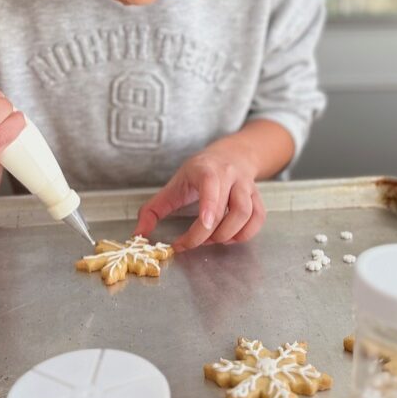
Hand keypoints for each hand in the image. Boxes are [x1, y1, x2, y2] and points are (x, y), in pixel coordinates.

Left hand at [134, 146, 266, 251]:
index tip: (202, 226)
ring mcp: (247, 186)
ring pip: (247, 213)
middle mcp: (231, 176)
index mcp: (207, 169)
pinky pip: (258, 219)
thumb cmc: (199, 172)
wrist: (232, 155)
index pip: (211, 185)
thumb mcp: (173, 185)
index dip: (210, 207)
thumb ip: (153, 210)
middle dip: (211, 233)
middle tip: (194, 242)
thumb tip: (139, 235)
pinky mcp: (257, 197)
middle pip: (231, 207)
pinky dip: (245, 234)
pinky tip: (229, 237)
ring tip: (212, 240)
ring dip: (230, 234)